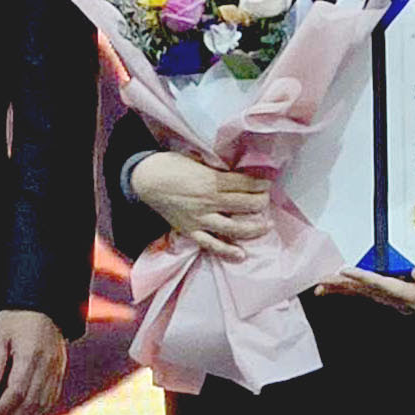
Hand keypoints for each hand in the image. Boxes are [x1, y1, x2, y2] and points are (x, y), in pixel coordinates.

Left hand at [0, 309, 68, 414]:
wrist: (44, 304)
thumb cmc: (18, 316)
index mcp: (31, 354)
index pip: (17, 390)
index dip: (4, 408)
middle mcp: (47, 364)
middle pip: (31, 401)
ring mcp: (57, 368)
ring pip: (44, 402)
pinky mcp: (60, 370)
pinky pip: (53, 396)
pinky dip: (40, 410)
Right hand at [135, 151, 273, 261]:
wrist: (146, 180)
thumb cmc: (171, 165)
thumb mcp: (196, 160)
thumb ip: (216, 168)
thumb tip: (238, 171)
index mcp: (210, 180)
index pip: (243, 183)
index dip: (259, 183)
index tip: (268, 183)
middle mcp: (208, 201)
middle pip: (243, 204)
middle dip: (260, 202)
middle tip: (267, 200)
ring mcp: (199, 219)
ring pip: (233, 227)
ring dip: (253, 227)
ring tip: (267, 225)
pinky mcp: (190, 231)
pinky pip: (211, 244)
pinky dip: (227, 251)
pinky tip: (242, 254)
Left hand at [317, 262, 414, 313]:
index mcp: (414, 297)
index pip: (384, 286)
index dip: (364, 277)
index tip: (346, 270)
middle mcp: (402, 302)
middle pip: (368, 292)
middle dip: (344, 286)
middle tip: (322, 281)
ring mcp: (397, 301)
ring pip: (365, 294)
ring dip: (343, 289)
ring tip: (322, 286)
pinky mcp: (394, 296)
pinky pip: (369, 292)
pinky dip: (352, 289)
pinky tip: (339, 287)